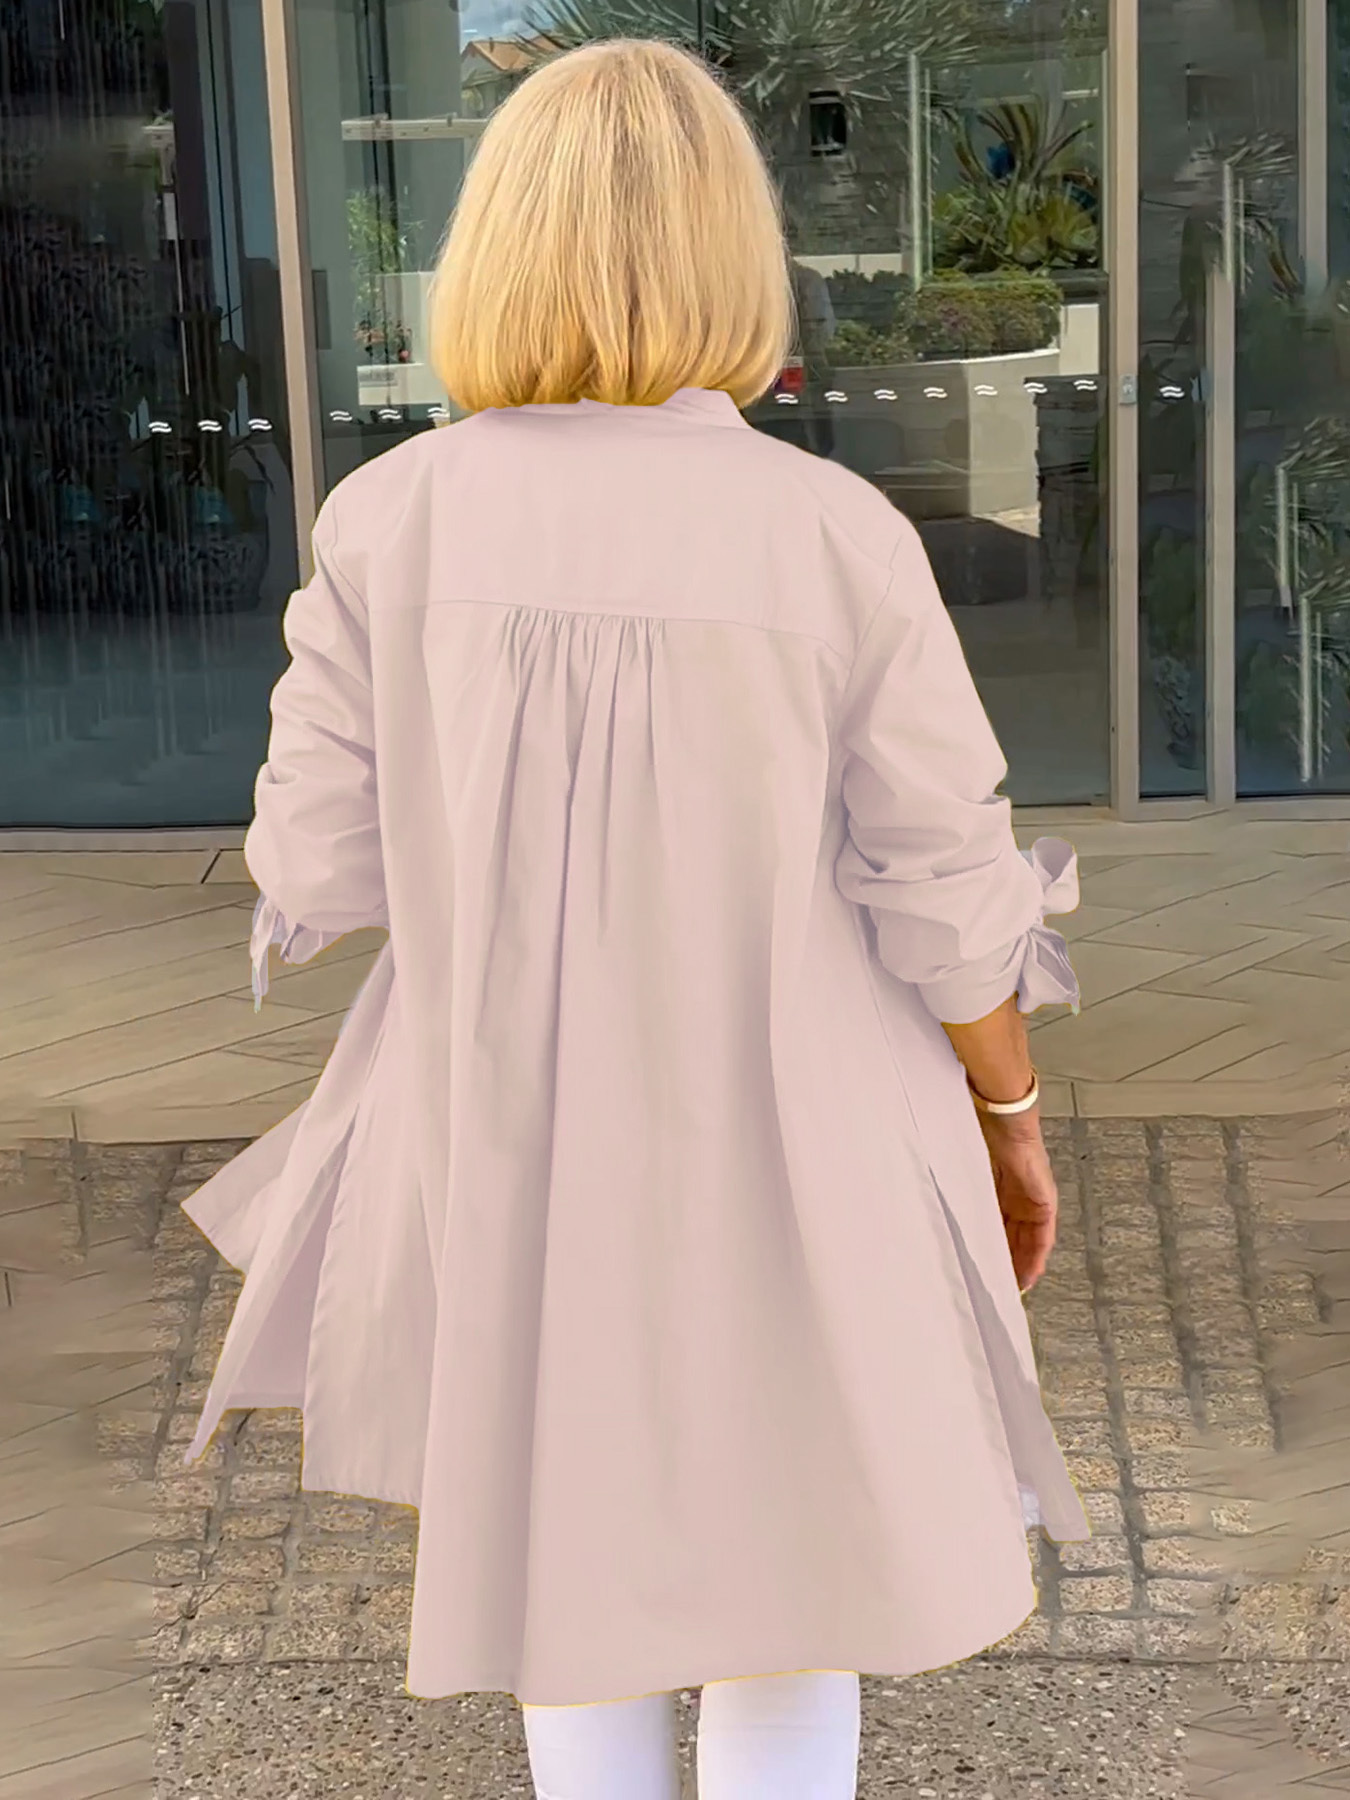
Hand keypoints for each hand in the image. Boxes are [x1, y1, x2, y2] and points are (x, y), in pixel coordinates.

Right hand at [975, 1108, 1057, 1293]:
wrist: (1002, 1124)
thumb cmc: (981, 1140)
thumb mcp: (969, 1179)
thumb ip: (966, 1201)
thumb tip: (947, 1221)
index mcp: (998, 1193)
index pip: (998, 1230)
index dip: (994, 1252)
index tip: (987, 1273)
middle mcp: (1018, 1200)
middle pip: (1015, 1240)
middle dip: (1009, 1264)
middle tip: (1001, 1287)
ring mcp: (1034, 1202)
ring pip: (1030, 1242)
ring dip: (1024, 1265)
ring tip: (1015, 1288)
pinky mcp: (1045, 1203)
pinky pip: (1043, 1236)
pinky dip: (1037, 1255)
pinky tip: (1031, 1272)